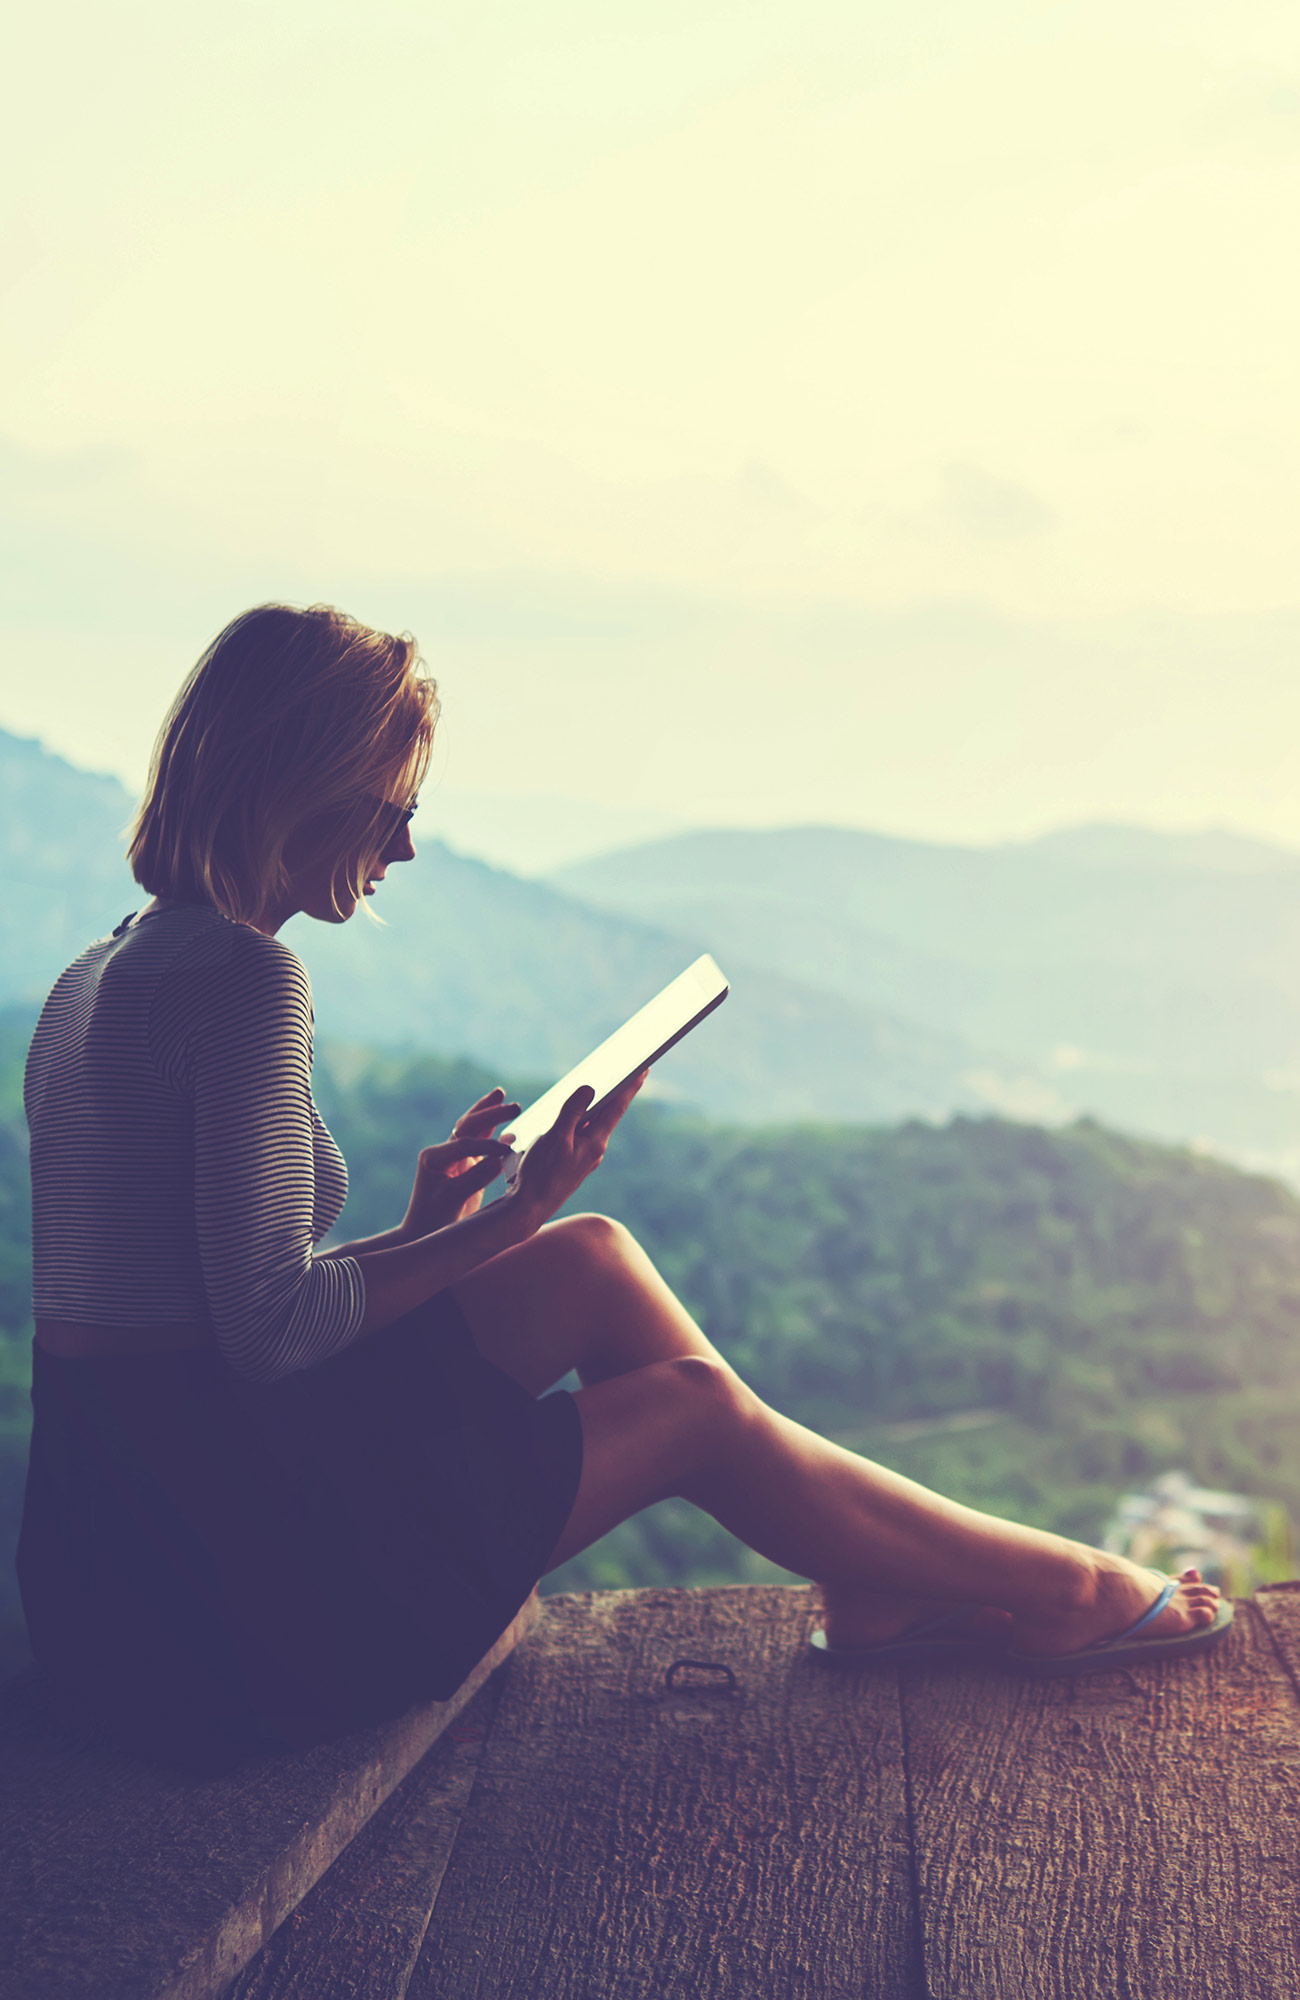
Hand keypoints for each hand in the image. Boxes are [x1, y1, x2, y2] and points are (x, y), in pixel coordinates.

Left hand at [402, 1088, 520, 1234]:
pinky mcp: (463, 1164)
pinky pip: (478, 1142)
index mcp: (434, 1158)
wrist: (423, 1234)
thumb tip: (500, 1159)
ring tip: (501, 1095)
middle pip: (467, 1126)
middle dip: (489, 1113)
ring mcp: (452, 1157)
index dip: (487, 1145)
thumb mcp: (454, 1200)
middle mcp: (442, 1153)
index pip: (464, 1143)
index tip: (508, 1150)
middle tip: (513, 1105)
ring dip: (488, 1112)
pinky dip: (492, 1131)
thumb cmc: (435, 1220)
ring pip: (472, 1128)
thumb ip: (475, 1178)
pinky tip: (507, 1126)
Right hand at [510, 1070, 646, 1226]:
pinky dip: (580, 1121)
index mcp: (595, 1142)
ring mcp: (584, 1157)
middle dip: (617, 1092)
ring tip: (604, 1086)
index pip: (617, 1107)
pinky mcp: (572, 1162)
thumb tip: (590, 1089)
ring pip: (592, 1125)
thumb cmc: (540, 1173)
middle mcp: (594, 1149)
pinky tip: (573, 1114)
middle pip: (608, 1114)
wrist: (529, 1208)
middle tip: (631, 1071)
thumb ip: (573, 1112)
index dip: (631, 1086)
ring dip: (597, 1106)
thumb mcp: (555, 1137)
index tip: (644, 1068)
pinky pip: (579, 1135)